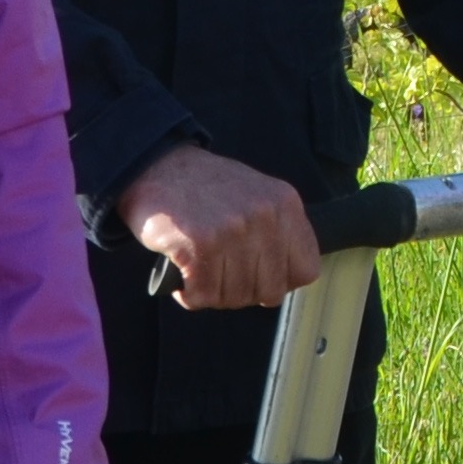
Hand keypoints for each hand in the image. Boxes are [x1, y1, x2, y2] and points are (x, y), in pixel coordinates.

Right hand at [119, 142, 321, 310]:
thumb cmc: (205, 187)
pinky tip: (184, 271)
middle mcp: (264, 216)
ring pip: (234, 297)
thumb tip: (286, 279)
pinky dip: (189, 293)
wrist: (156, 166)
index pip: (306, 270)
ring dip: (213, 291)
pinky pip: (202, 295)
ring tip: (200, 266)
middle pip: (269, 291)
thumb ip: (278, 232)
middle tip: (220, 272)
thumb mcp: (257, 196)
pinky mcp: (199, 243)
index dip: (280, 281)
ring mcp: (233, 230)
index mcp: (285, 204)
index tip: (258, 275)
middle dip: (242, 291)